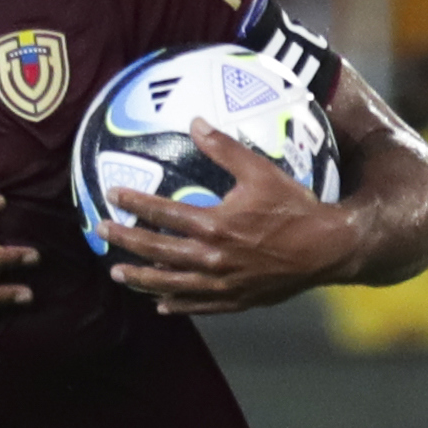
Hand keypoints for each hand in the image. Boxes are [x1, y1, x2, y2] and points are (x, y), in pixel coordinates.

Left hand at [102, 127, 354, 314]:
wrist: (326, 249)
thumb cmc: (294, 207)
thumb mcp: (260, 171)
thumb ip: (224, 148)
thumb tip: (196, 122)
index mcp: (213, 224)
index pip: (162, 213)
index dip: (134, 203)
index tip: (112, 195)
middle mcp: (210, 258)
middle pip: (156, 251)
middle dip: (125, 240)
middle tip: (101, 232)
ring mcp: (221, 284)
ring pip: (170, 284)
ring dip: (141, 278)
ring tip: (118, 274)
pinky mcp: (235, 300)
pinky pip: (198, 305)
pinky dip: (177, 305)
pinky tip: (161, 304)